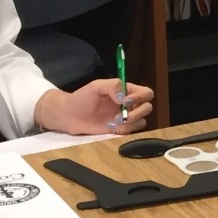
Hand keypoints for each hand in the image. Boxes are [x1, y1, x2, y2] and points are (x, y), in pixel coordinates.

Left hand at [36, 79, 153, 134]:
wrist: (70, 115)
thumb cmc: (82, 98)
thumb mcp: (97, 86)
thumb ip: (113, 86)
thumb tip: (125, 98)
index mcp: (127, 91)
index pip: (146, 93)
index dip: (140, 97)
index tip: (125, 102)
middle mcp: (129, 104)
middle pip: (148, 108)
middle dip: (137, 113)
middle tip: (122, 116)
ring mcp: (125, 118)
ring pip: (142, 121)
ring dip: (131, 123)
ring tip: (114, 122)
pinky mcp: (120, 130)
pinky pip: (132, 132)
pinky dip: (125, 130)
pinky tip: (112, 128)